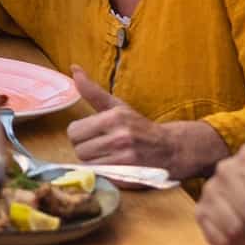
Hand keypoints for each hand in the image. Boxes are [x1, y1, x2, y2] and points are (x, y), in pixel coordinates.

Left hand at [65, 67, 218, 177]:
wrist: (171, 149)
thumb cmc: (139, 127)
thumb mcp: (117, 107)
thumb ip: (93, 91)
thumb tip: (73, 68)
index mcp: (114, 117)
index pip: (74, 131)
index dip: (80, 134)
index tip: (92, 134)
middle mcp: (120, 137)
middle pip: (79, 150)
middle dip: (86, 148)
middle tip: (101, 145)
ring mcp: (124, 158)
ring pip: (87, 164)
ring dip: (95, 161)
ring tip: (109, 155)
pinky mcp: (128, 176)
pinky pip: (100, 176)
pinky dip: (104, 173)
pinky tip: (115, 165)